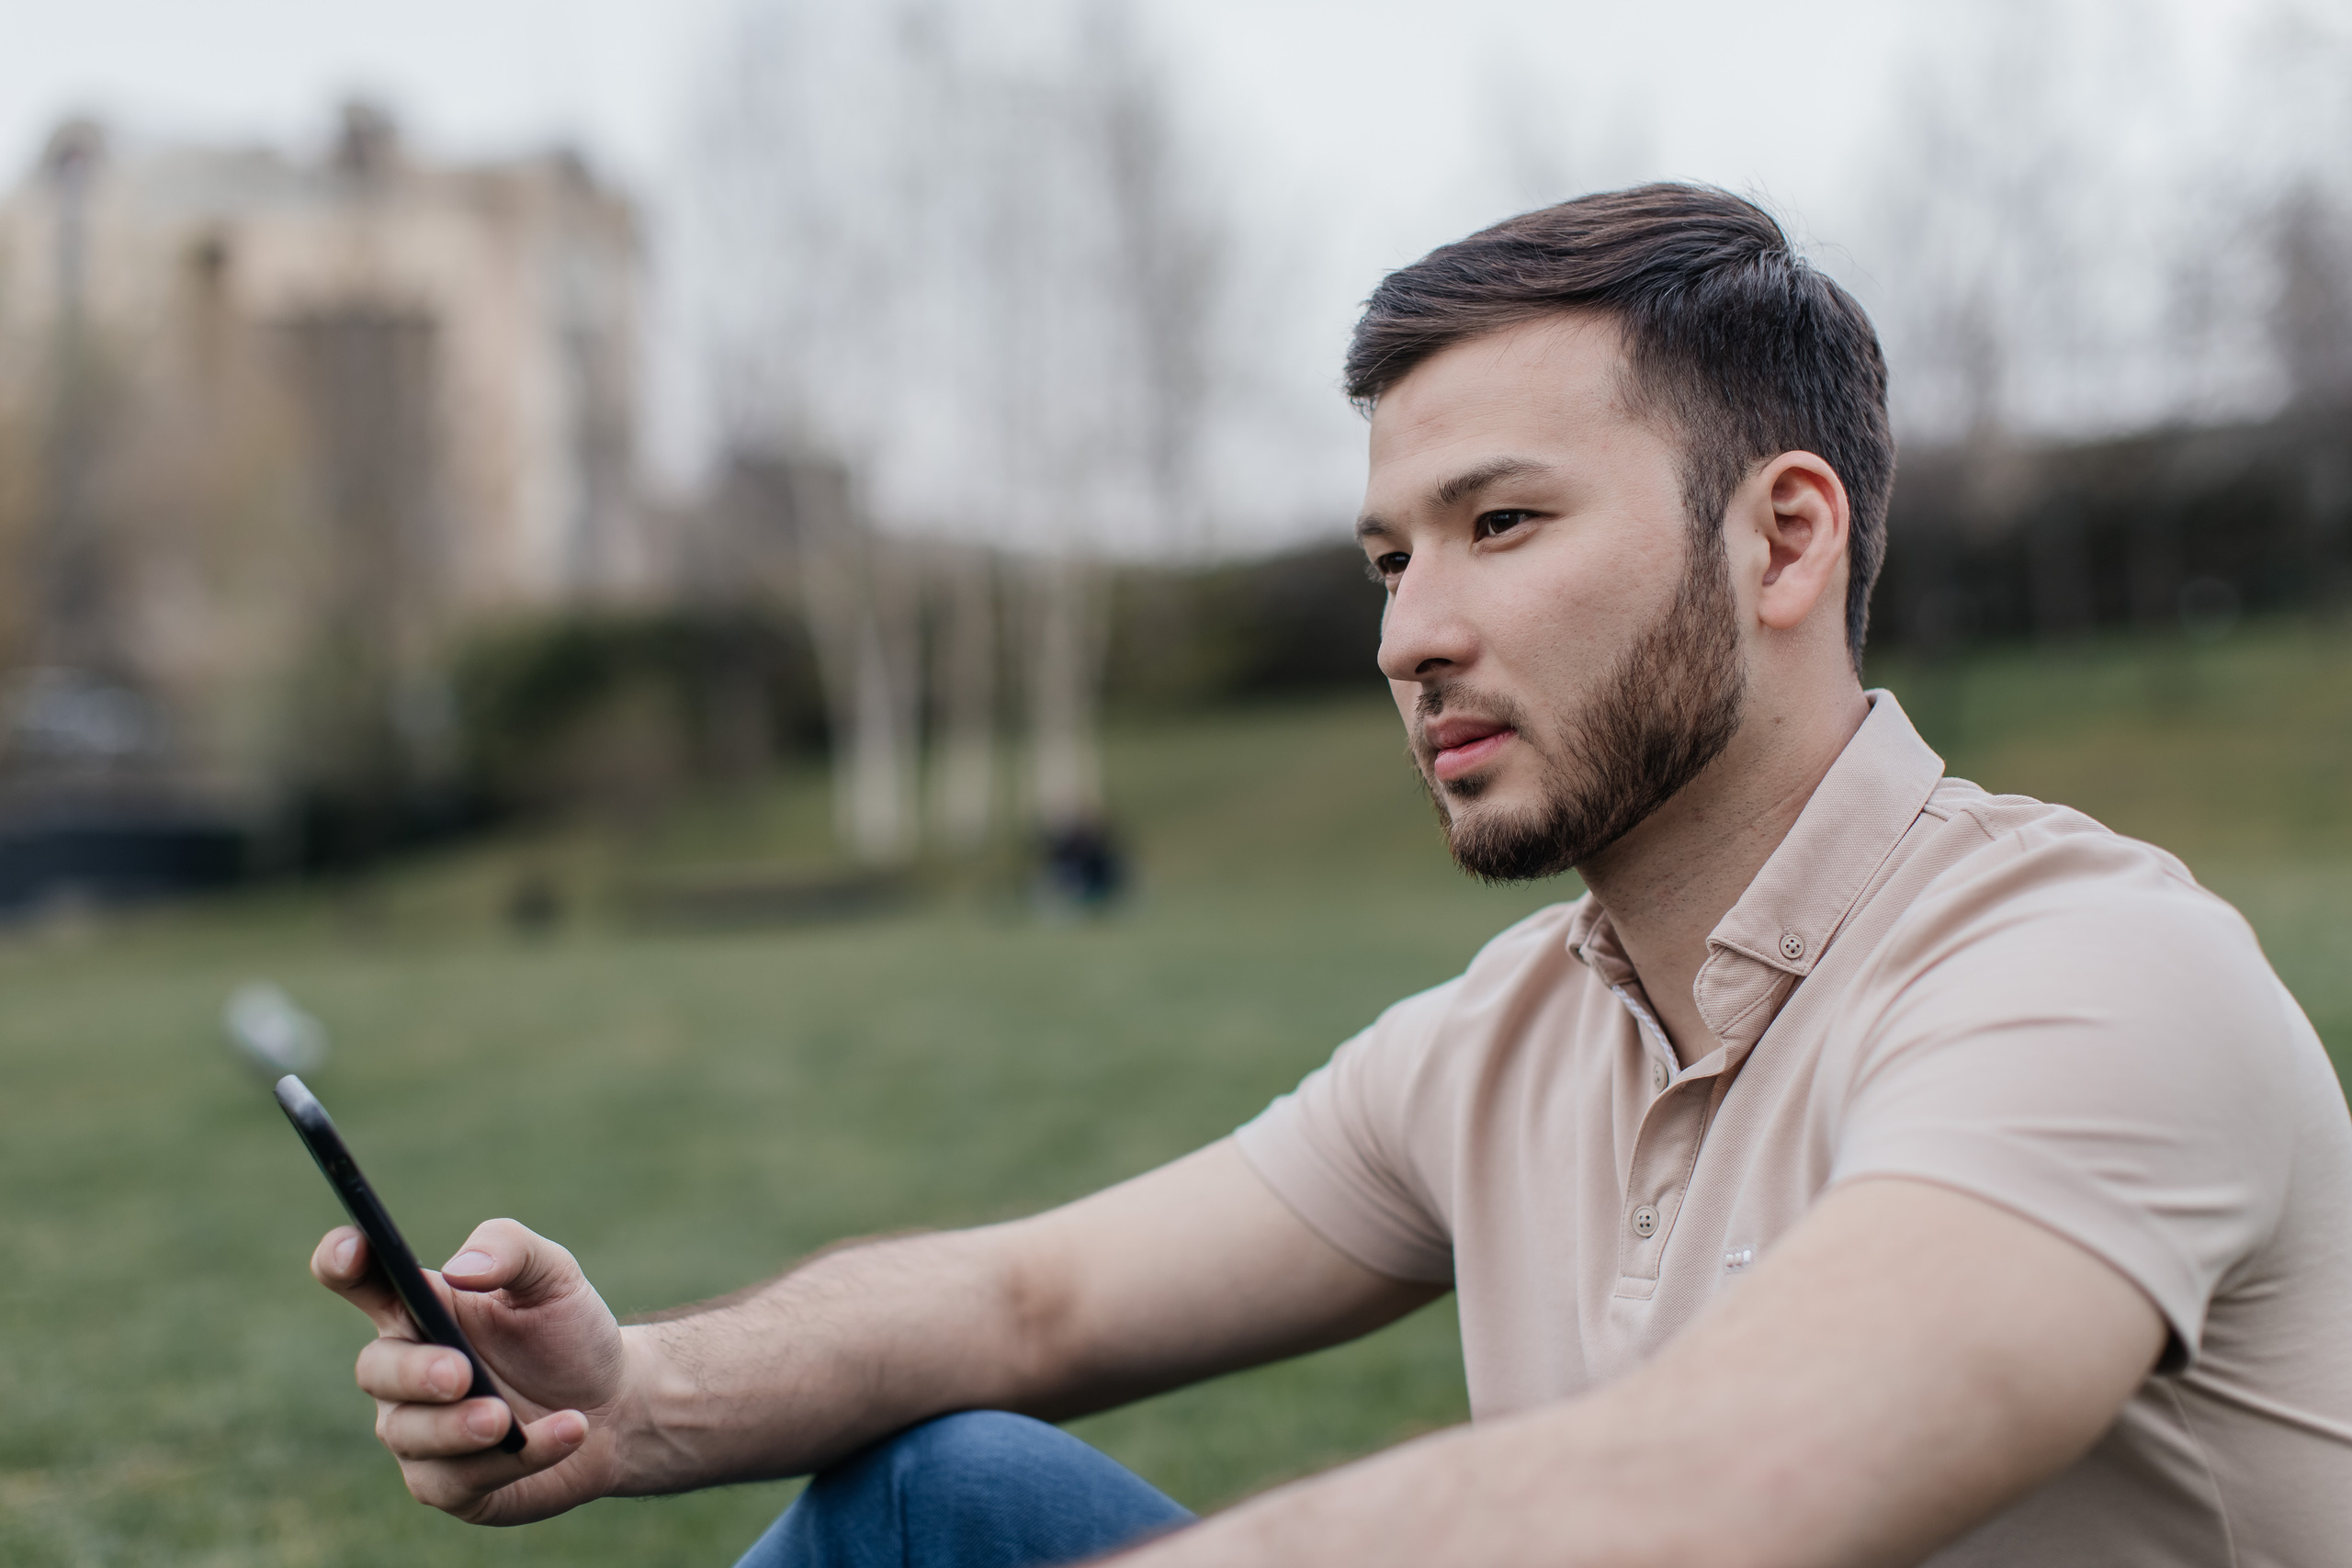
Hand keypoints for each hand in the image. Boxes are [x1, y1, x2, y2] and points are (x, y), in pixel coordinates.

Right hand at [311, 1218, 632, 1524]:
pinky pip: (463, 1478)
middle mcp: (405, 1371)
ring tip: (504, 1419)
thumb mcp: (554, 1276)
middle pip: (375, 1368)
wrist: (615, 1405)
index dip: (341, 1260)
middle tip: (459, 1373)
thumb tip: (459, 1269)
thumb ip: (510, 1250)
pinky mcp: (449, 1484)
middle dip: (413, 1372)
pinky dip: (519, 1455)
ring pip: (409, 1434)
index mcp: (420, 1308)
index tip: (352, 1247)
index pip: (361, 1279)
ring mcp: (420, 1432)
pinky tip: (568, 1430)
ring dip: (457, 1427)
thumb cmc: (568, 1333)